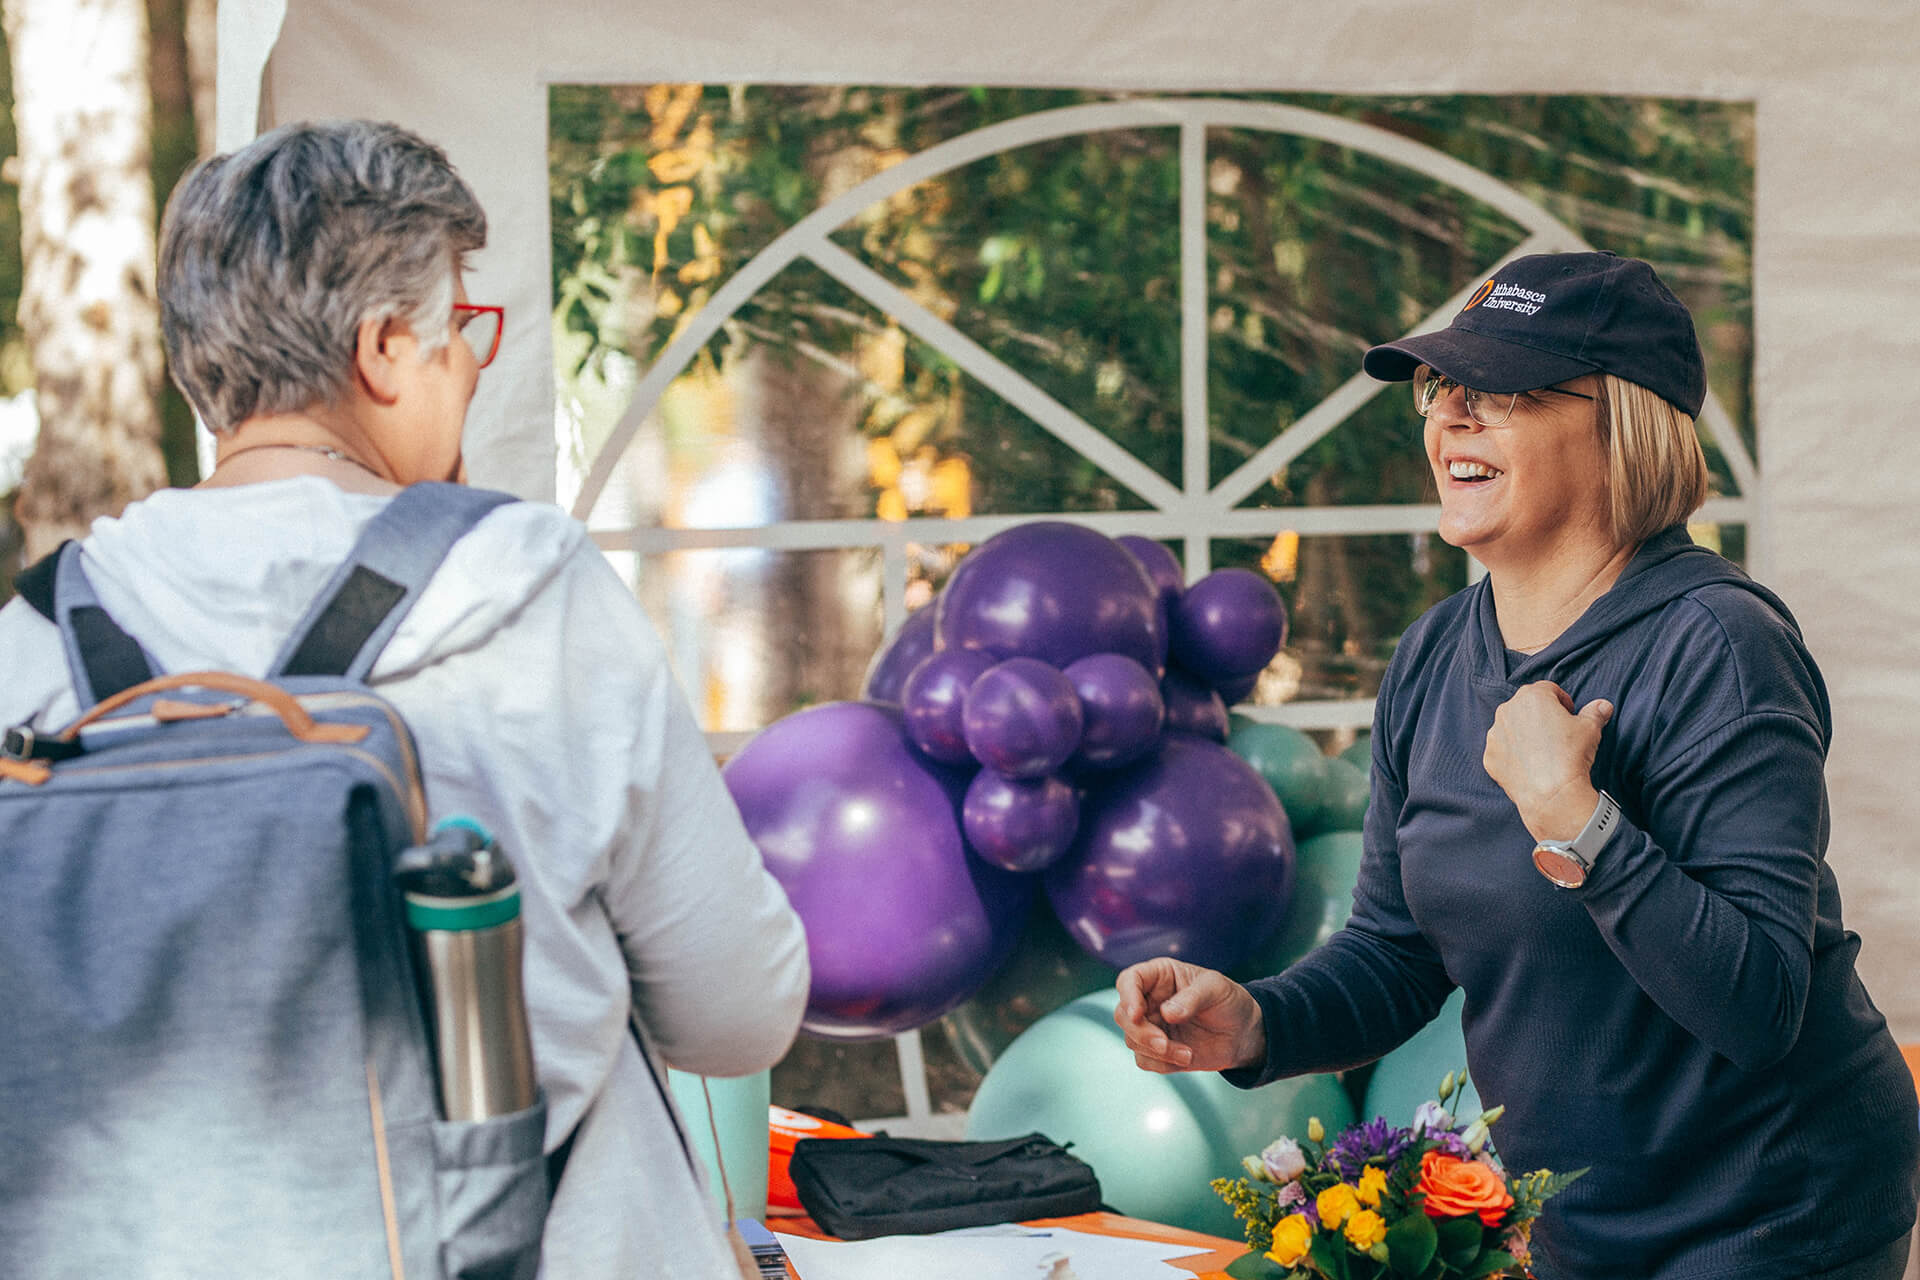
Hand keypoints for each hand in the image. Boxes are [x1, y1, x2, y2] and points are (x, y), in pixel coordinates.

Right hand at [1113, 958, 1264, 1074]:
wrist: (1243, 1032)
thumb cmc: (1228, 1001)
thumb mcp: (1216, 989)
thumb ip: (1192, 998)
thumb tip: (1166, 1013)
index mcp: (1159, 976)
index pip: (1129, 980)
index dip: (1127, 996)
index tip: (1137, 1014)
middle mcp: (1149, 1000)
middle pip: (1123, 1015)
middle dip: (1140, 1032)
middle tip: (1163, 1043)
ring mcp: (1151, 1026)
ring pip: (1132, 1040)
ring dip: (1156, 1051)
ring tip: (1187, 1053)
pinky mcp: (1157, 1050)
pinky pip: (1145, 1060)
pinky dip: (1162, 1064)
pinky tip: (1187, 1058)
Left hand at [1483, 680, 1611, 841]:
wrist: (1551, 793)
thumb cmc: (1571, 755)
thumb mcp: (1590, 729)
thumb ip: (1595, 712)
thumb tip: (1603, 706)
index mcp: (1532, 696)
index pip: (1548, 690)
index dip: (1562, 701)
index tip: (1569, 714)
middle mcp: (1507, 710)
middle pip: (1526, 706)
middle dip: (1541, 715)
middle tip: (1557, 733)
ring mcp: (1495, 734)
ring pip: (1511, 727)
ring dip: (1524, 733)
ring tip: (1542, 751)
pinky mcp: (1490, 756)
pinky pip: (1502, 750)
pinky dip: (1513, 754)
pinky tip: (1529, 765)